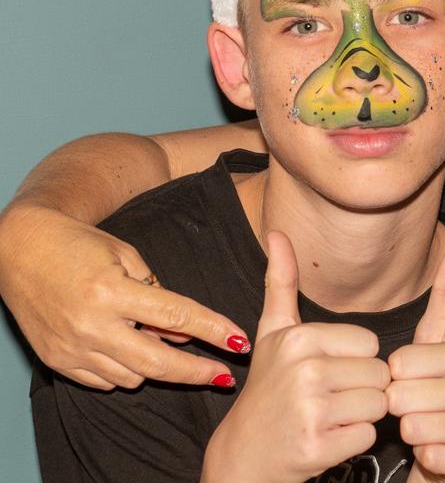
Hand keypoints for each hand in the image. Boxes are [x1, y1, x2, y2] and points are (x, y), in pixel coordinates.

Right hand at [0, 202, 248, 389]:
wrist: (20, 249)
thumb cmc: (79, 245)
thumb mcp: (126, 256)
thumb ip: (159, 295)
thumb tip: (187, 333)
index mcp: (111, 290)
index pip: (176, 317)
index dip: (213, 331)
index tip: (240, 343)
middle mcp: (90, 324)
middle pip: (157, 362)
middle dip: (196, 372)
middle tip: (223, 376)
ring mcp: (71, 348)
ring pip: (132, 377)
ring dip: (157, 367)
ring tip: (165, 346)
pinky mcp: (57, 362)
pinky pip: (104, 382)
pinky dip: (125, 371)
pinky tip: (132, 352)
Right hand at [203, 232, 389, 482]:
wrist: (243, 457)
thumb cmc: (267, 390)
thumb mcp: (272, 333)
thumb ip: (280, 282)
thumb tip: (277, 232)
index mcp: (299, 337)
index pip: (371, 344)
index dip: (355, 362)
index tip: (325, 373)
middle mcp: (304, 370)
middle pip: (379, 374)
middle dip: (361, 390)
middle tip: (327, 400)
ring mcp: (310, 411)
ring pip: (378, 405)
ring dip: (360, 416)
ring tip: (328, 418)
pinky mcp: (317, 447)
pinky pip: (368, 435)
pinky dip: (353, 441)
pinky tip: (326, 440)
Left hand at [387, 240, 444, 482]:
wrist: (442, 452)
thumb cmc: (428, 394)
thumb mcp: (432, 342)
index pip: (402, 363)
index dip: (392, 377)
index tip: (407, 382)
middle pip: (406, 396)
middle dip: (398, 407)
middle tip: (413, 410)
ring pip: (418, 427)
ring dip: (411, 433)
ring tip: (423, 428)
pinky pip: (435, 457)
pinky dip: (427, 457)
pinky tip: (435, 452)